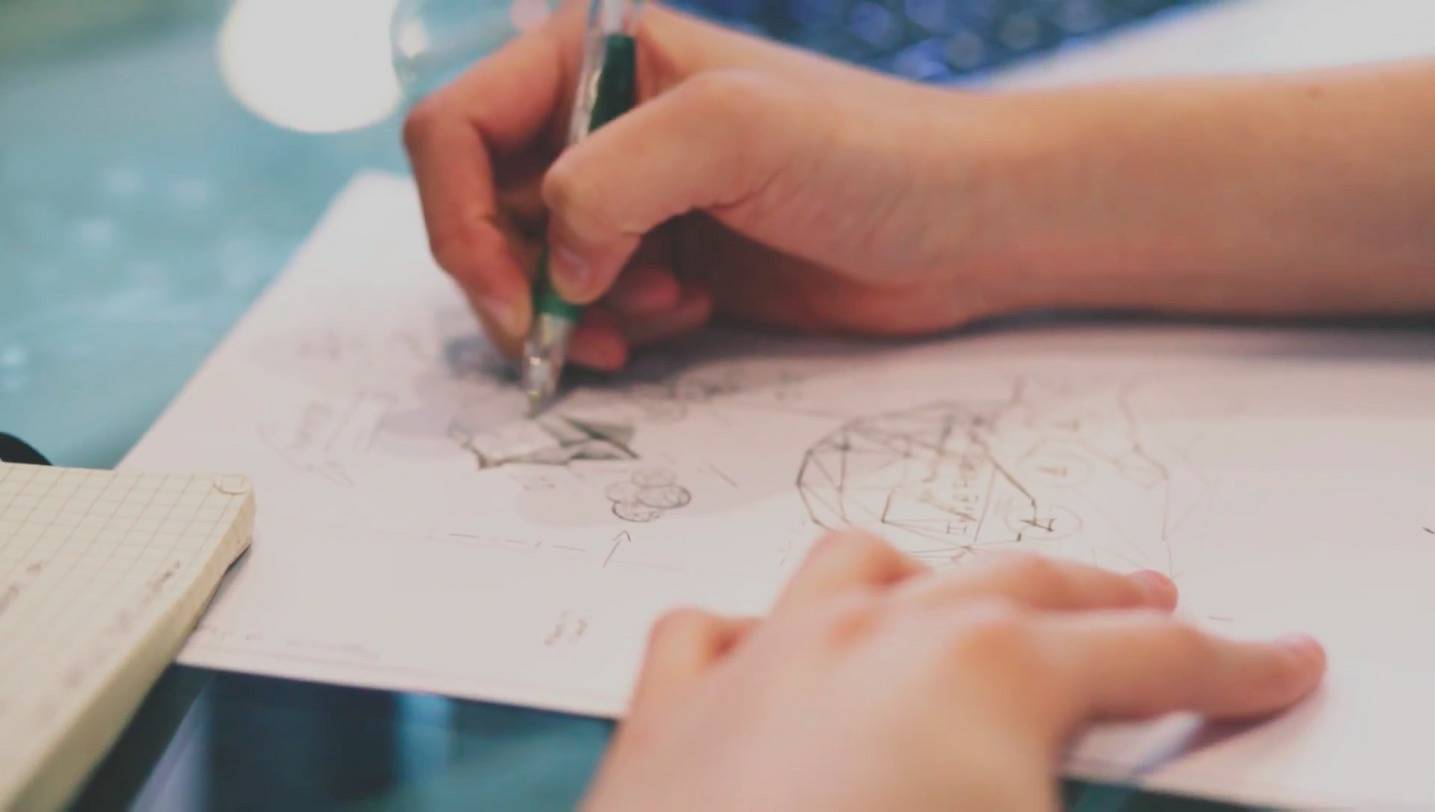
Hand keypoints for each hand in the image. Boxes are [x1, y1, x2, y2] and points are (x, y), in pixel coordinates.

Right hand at [404, 3, 1015, 369]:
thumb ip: (613, 180)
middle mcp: (601, 124)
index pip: (456, 130)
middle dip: (517, 285)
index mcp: (595, 60)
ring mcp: (634, 197)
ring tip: (660, 314)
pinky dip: (615, 334)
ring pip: (533, 272)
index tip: (522, 298)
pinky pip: (590, 310)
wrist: (966, 226)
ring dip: (573, 316)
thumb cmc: (871, 153)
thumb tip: (558, 267)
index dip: (461, 221)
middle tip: (569, 338)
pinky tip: (684, 318)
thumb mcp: (735, 133)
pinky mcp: (665, 261)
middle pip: (480, 211)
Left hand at [583, 533, 1324, 810]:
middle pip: (1014, 585)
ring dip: (925, 582)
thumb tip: (1083, 774)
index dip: (1230, 666)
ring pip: (855, 569)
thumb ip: (1079, 787)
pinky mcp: (668, 715)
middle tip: (1148, 608)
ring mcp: (759, 662)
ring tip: (958, 605)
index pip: (1147, 658)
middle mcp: (867, 639)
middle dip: (1095, 598)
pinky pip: (713, 633)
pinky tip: (770, 657)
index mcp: (982, 675)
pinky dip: (755, 636)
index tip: (1277, 661)